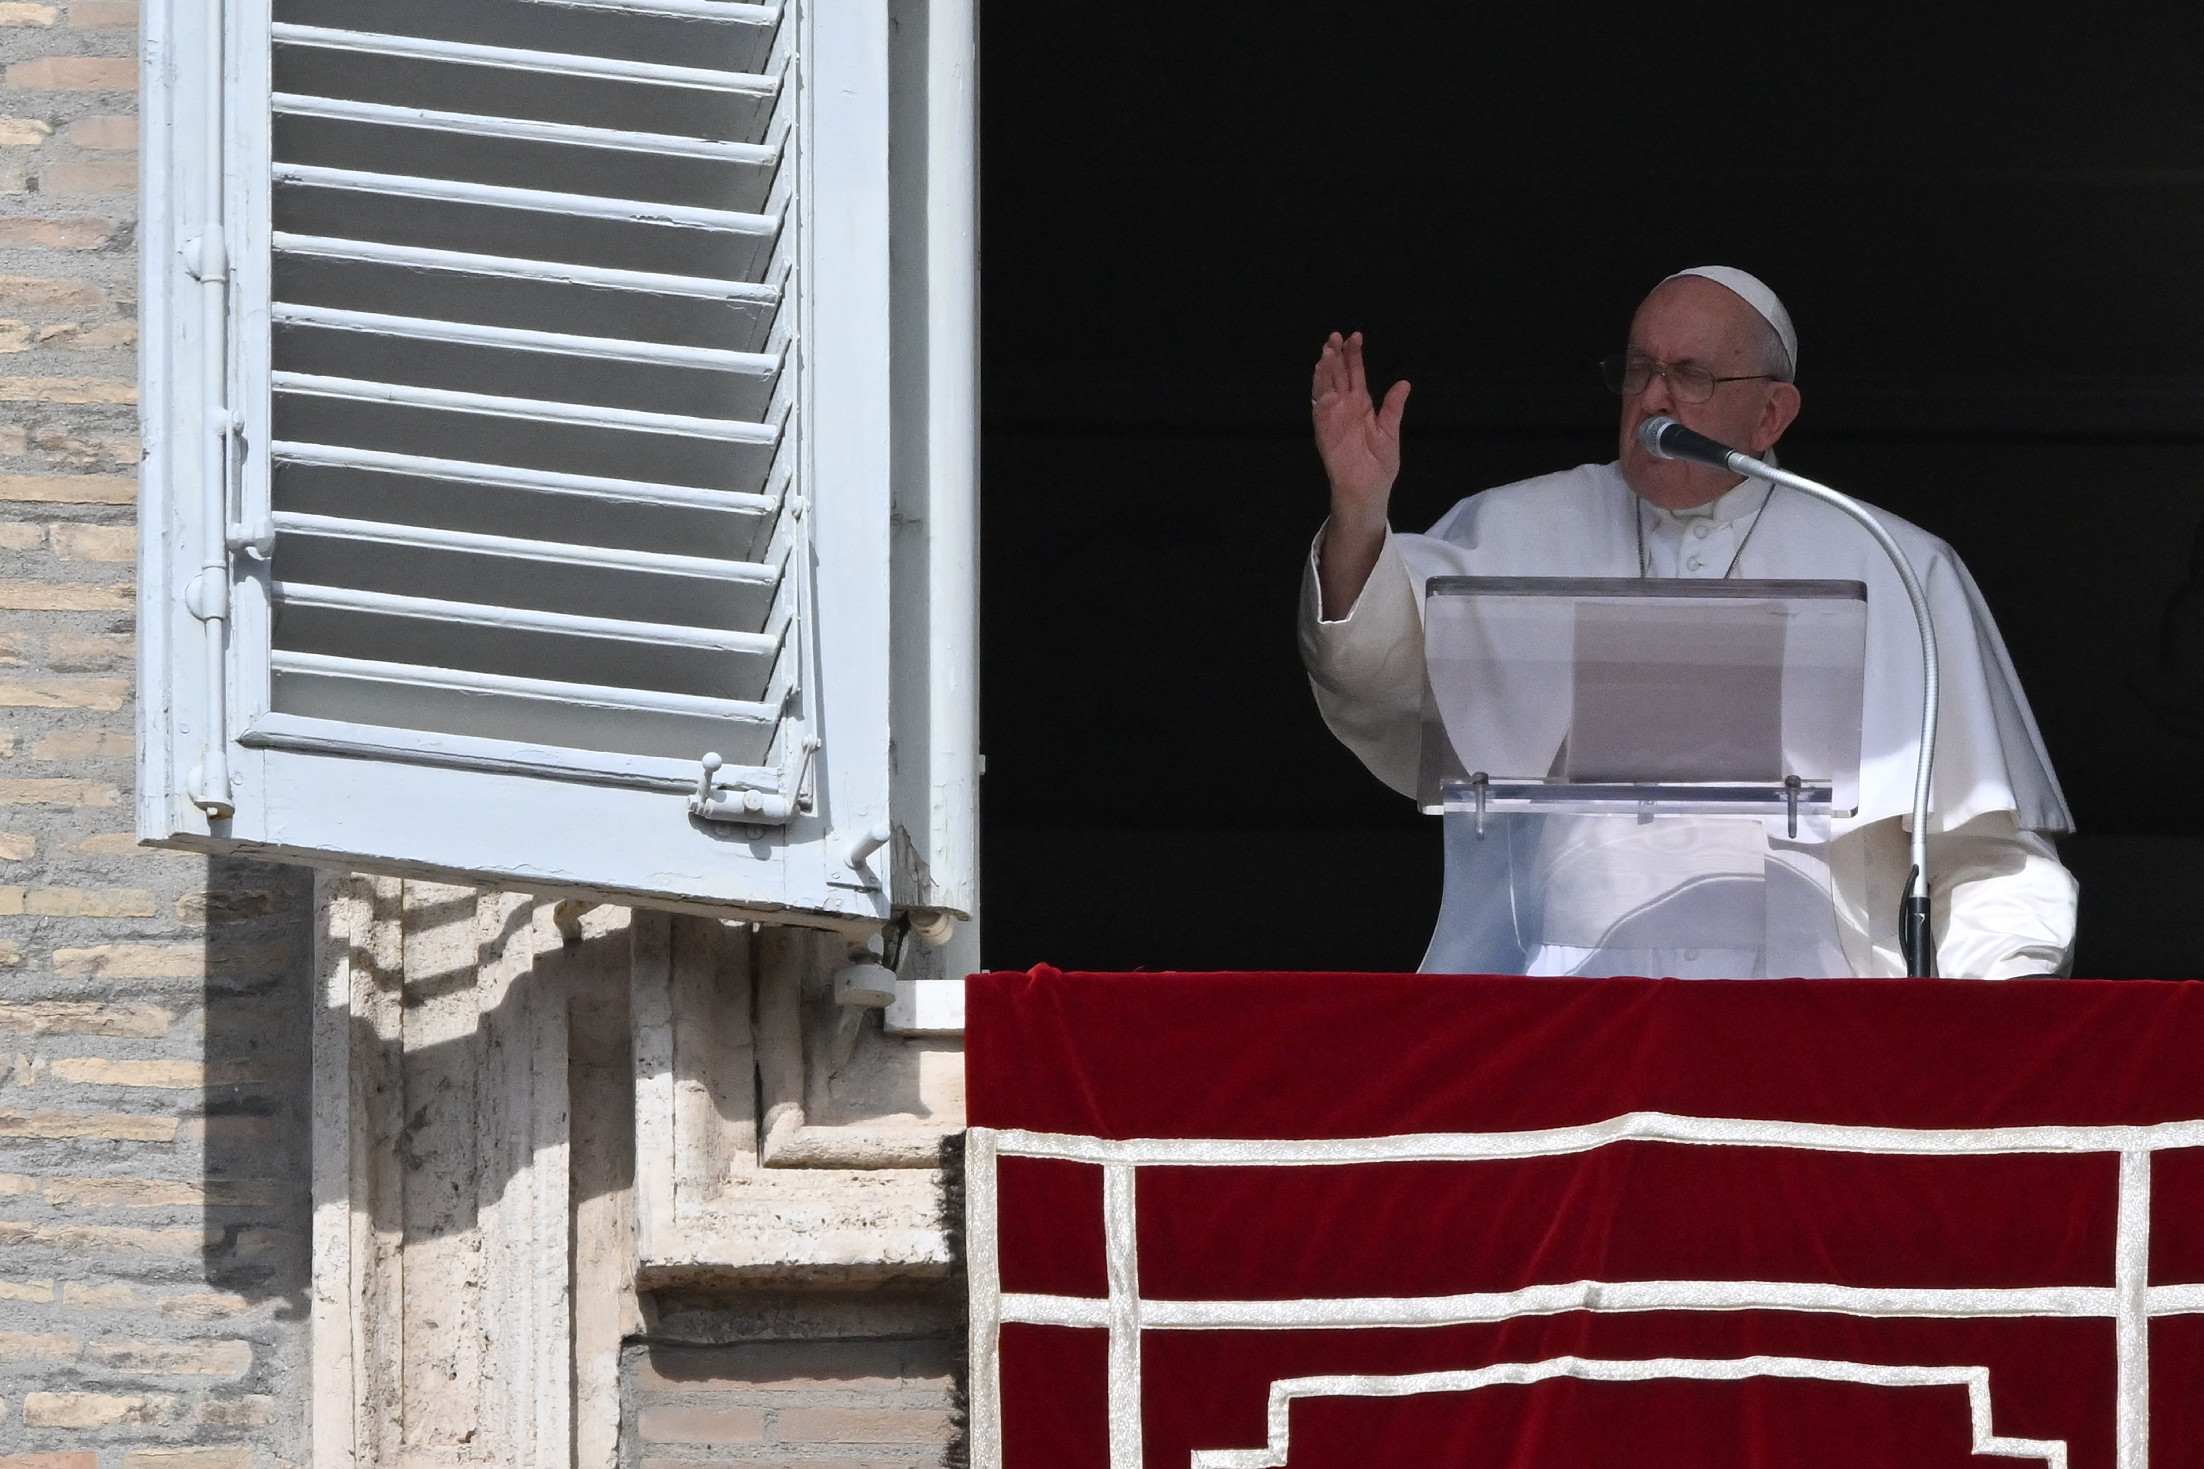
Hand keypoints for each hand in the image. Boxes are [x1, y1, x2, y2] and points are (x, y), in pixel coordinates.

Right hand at [1311, 331, 1410, 527]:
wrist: (1368, 489)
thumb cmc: (1380, 464)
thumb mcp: (1390, 432)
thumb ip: (1393, 407)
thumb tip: (1404, 383)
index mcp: (1362, 404)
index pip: (1356, 374)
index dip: (1354, 355)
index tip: (1355, 336)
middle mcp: (1344, 407)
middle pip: (1338, 375)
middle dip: (1335, 355)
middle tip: (1334, 336)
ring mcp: (1333, 418)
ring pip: (1325, 388)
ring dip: (1324, 371)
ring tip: (1326, 353)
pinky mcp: (1324, 432)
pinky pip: (1320, 411)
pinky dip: (1321, 397)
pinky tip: (1325, 382)